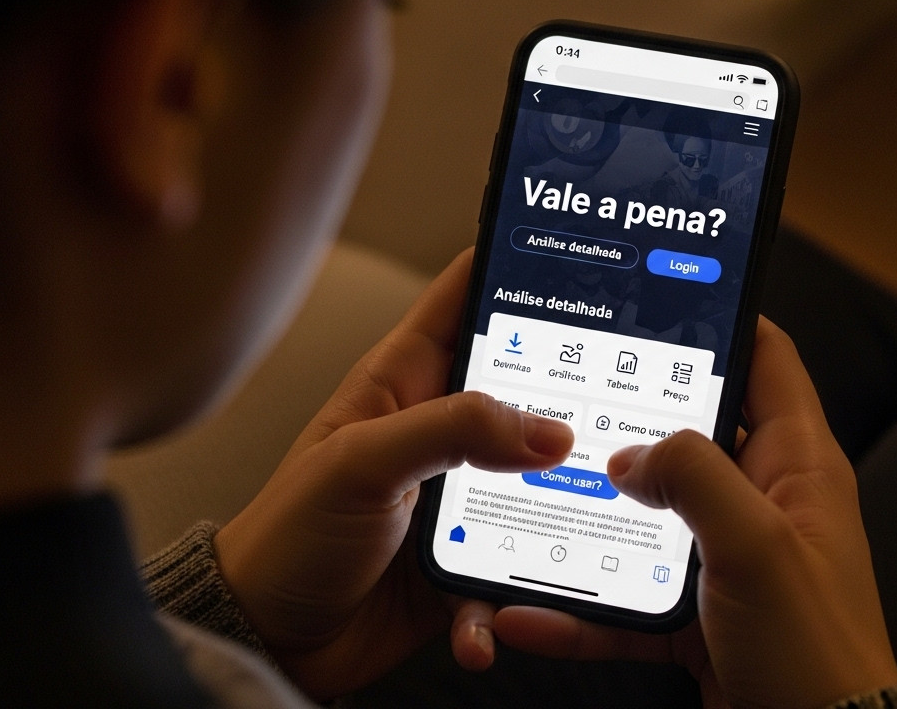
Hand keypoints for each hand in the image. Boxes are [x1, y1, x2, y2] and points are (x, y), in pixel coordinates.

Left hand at [212, 250, 570, 699]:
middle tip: (626, 405)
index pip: (469, 296)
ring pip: (542, 480)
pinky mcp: (474, 555)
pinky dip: (516, 595)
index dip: (519, 268)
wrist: (270, 639)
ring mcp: (464, 493)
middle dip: (576, 396)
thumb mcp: (362, 461)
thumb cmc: (289, 535)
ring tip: (579, 527)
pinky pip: (522, 565)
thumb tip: (549, 429)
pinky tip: (488, 623)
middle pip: (530, 389)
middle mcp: (443, 429)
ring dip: (561, 509)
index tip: (583, 257)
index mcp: (407, 379)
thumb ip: (453, 429)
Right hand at [494, 318, 896, 708]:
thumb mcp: (755, 543)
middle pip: (689, 437)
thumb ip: (693, 475)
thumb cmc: (814, 649)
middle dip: (626, 423)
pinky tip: (531, 613)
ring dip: (591, 520)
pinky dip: (583, 610)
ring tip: (531, 501)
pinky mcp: (700, 618)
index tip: (657, 300)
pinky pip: (629, 602)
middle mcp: (763, 503)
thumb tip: (629, 455)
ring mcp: (728, 560)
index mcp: (797, 465)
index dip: (719, 321)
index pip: (765, 360)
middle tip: (564, 400)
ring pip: (647, 521)